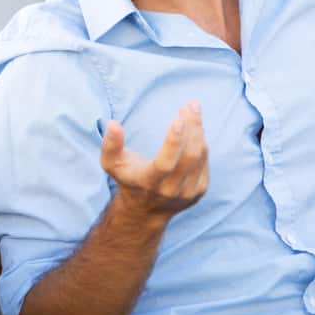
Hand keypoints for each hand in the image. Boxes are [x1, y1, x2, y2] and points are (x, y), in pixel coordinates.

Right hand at [99, 101, 208, 221]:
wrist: (145, 209)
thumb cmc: (128, 178)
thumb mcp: (111, 164)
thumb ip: (110, 144)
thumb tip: (113, 123)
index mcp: (149, 183)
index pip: (165, 164)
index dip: (173, 142)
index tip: (178, 119)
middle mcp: (171, 191)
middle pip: (189, 157)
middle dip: (192, 127)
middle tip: (191, 105)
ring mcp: (188, 192)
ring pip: (199, 156)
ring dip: (198, 130)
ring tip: (192, 109)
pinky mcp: (199, 190)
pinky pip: (204, 160)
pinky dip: (200, 141)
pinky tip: (194, 127)